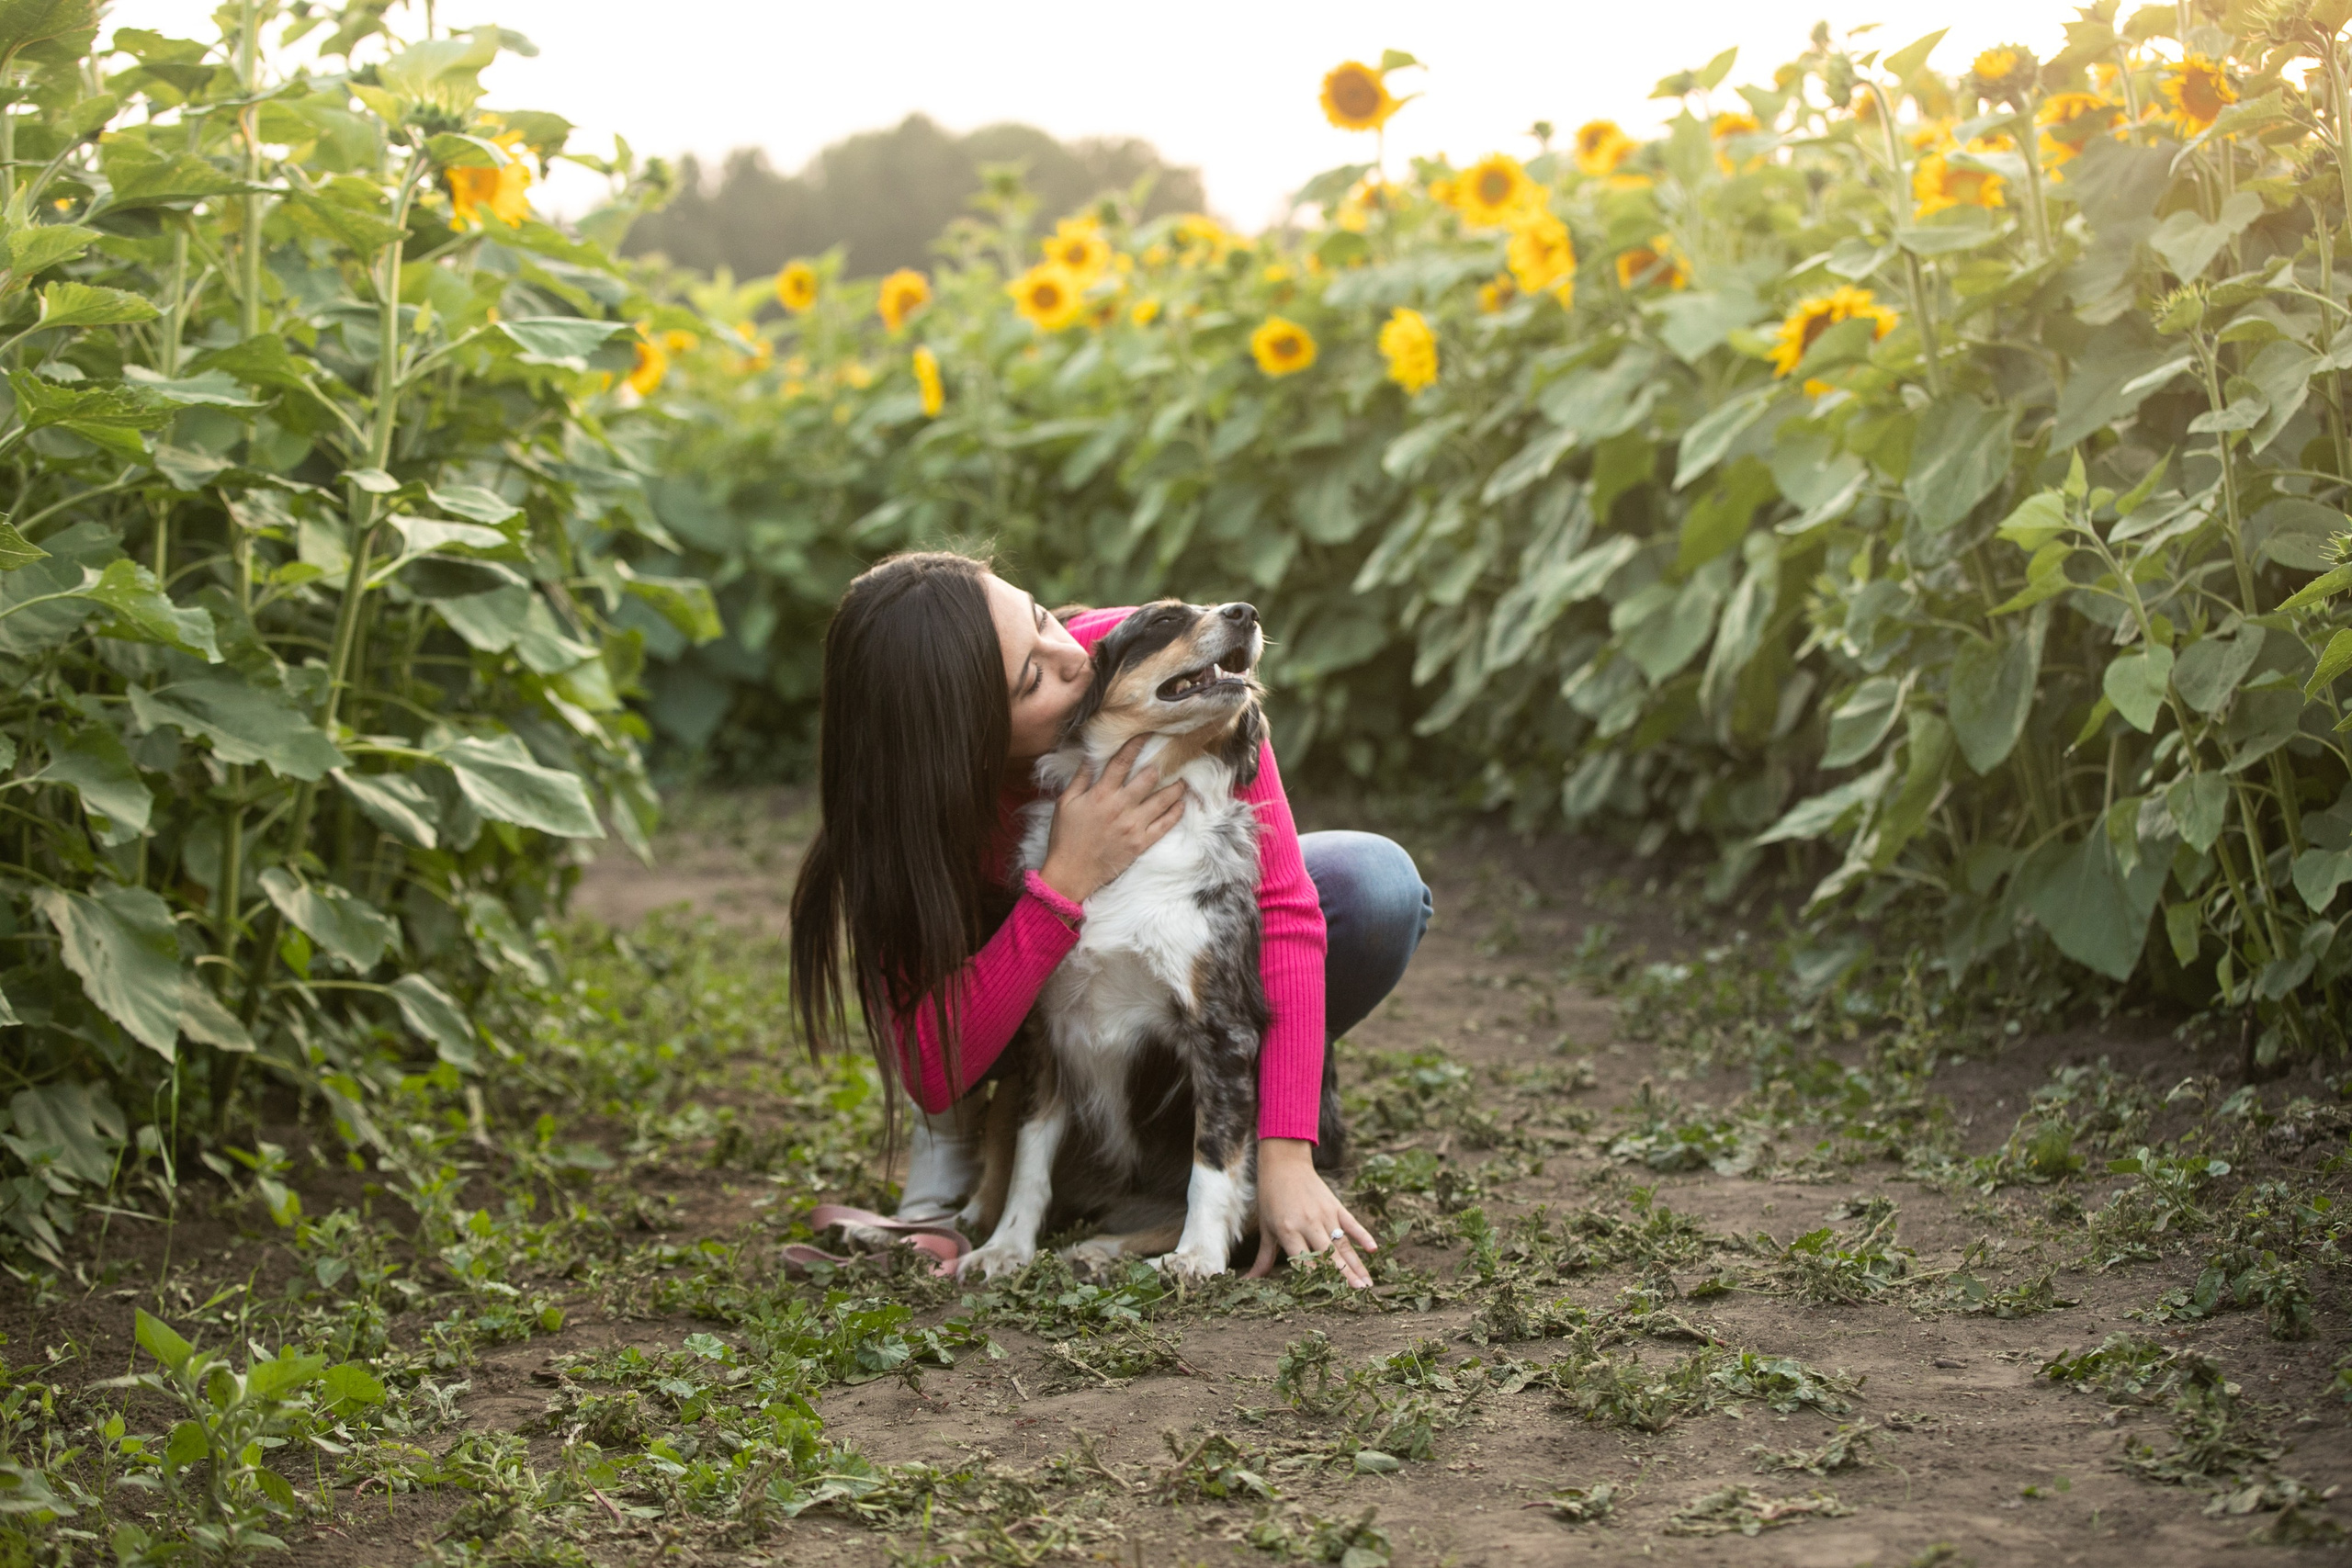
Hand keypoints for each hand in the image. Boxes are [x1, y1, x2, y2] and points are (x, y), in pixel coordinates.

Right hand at [1038, 735, 1184, 904]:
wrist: (1071, 872)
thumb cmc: (1065, 837)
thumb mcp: (1065, 803)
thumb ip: (1080, 778)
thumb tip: (1091, 756)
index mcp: (1100, 794)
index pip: (1122, 762)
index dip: (1135, 745)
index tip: (1147, 734)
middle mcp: (1120, 807)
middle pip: (1147, 778)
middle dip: (1160, 765)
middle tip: (1170, 757)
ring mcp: (1133, 826)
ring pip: (1162, 800)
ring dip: (1175, 788)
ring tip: (1183, 780)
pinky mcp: (1141, 843)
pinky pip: (1164, 825)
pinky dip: (1176, 813)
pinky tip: (1181, 804)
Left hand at [1246, 1137, 1377, 1288]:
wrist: (1284, 1164)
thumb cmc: (1271, 1198)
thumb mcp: (1267, 1229)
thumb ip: (1263, 1258)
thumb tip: (1246, 1281)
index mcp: (1288, 1231)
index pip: (1303, 1260)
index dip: (1316, 1278)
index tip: (1328, 1296)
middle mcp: (1308, 1223)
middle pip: (1329, 1255)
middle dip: (1345, 1276)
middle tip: (1360, 1294)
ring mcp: (1324, 1214)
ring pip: (1343, 1244)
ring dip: (1357, 1264)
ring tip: (1368, 1284)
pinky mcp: (1336, 1206)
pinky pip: (1351, 1224)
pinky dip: (1363, 1236)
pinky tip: (1373, 1250)